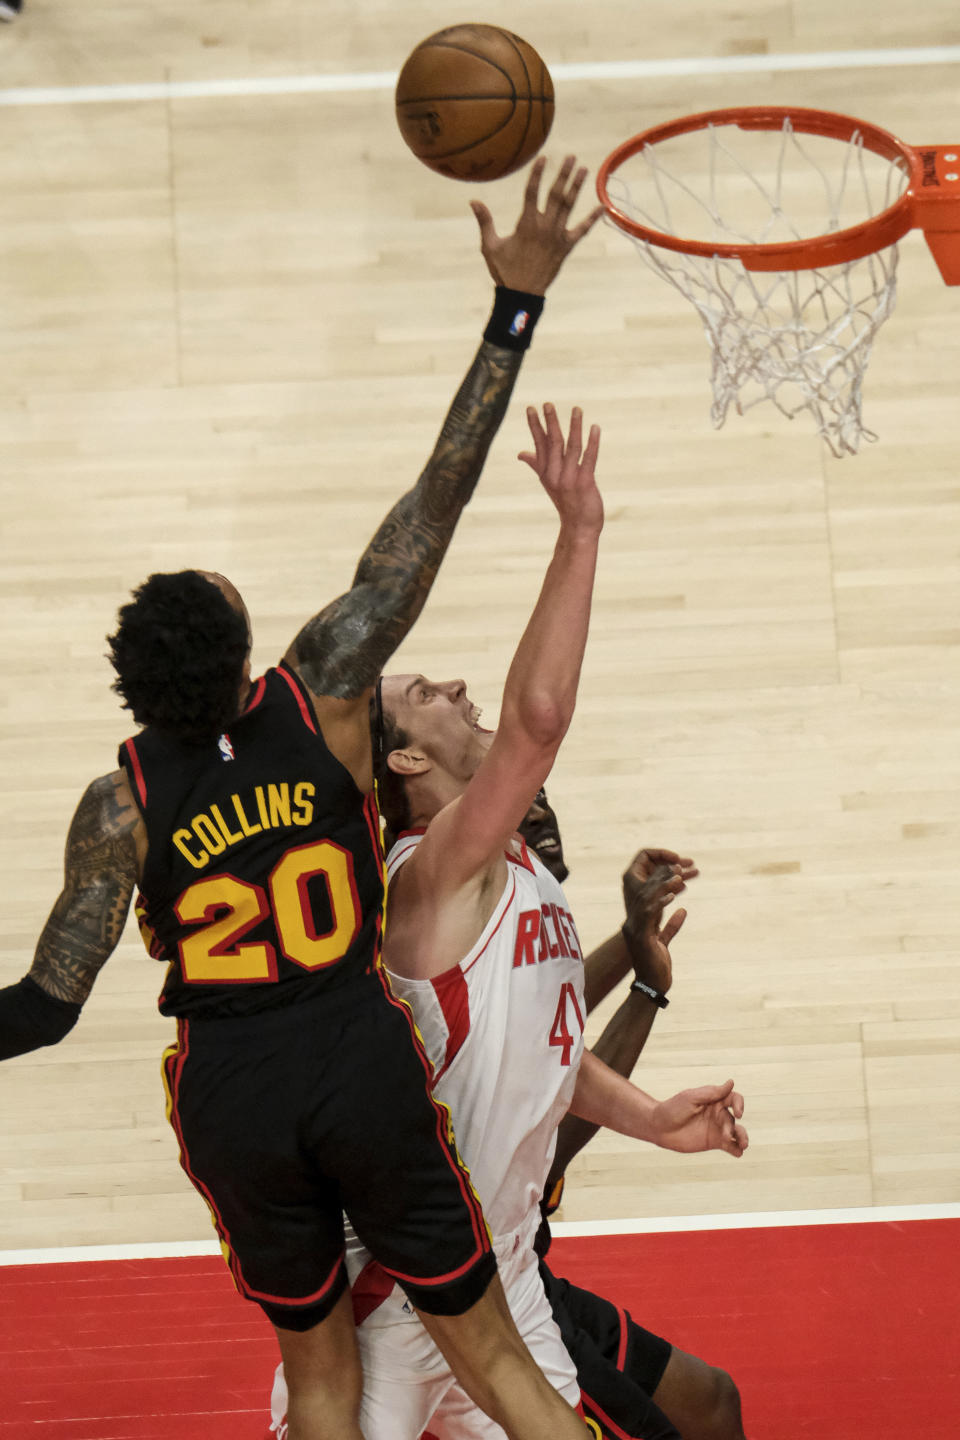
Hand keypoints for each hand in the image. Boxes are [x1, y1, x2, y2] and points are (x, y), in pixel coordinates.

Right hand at [470, 154, 602, 293]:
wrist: (522, 294)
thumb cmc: (504, 271)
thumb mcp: (490, 246)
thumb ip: (485, 221)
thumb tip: (473, 201)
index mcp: (526, 223)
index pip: (532, 192)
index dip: (538, 173)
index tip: (543, 158)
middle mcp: (544, 226)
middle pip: (556, 194)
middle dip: (563, 174)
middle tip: (571, 157)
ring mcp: (558, 236)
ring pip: (569, 207)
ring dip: (576, 187)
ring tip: (583, 169)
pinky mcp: (566, 247)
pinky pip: (582, 230)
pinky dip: (592, 219)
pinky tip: (602, 207)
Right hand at [519, 404, 602, 536]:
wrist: (579, 527)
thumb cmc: (566, 503)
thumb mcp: (549, 482)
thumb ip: (536, 464)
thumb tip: (520, 453)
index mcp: (546, 472)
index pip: (539, 444)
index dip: (535, 426)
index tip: (531, 408)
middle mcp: (555, 474)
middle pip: (552, 443)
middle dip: (550, 422)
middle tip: (548, 403)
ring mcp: (569, 479)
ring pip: (571, 447)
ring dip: (575, 427)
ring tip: (577, 409)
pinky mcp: (585, 483)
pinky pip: (589, 459)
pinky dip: (593, 443)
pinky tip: (595, 428)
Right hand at [621, 848, 697, 994]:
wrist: (651, 989)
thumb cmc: (657, 968)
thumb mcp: (664, 942)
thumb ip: (671, 927)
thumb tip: (682, 911)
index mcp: (636, 923)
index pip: (644, 896)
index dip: (657, 882)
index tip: (672, 871)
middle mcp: (631, 924)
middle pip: (643, 893)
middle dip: (659, 879)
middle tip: (676, 867)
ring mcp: (634, 931)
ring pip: (645, 901)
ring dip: (662, 887)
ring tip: (677, 876)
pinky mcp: (641, 938)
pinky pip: (649, 916)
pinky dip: (661, 904)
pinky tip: (673, 895)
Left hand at [652, 1080, 747, 1157]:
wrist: (659, 1127)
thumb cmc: (673, 1108)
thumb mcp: (691, 1098)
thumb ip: (712, 1093)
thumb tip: (731, 1082)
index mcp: (714, 1100)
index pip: (734, 1099)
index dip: (740, 1104)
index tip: (738, 1113)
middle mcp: (718, 1114)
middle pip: (734, 1119)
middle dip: (733, 1128)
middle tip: (726, 1135)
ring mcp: (717, 1129)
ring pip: (736, 1133)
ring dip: (742, 1138)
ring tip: (743, 1145)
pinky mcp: (713, 1142)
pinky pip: (729, 1146)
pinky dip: (736, 1149)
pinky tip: (738, 1152)